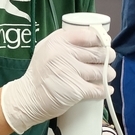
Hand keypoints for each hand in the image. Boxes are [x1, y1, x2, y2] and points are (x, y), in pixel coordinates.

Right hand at [1, 27, 115, 134]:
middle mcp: (65, 54)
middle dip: (107, 57)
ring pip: (101, 71)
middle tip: (107, 60)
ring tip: (105, 75)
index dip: (101, 40)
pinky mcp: (76, 89)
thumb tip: (92, 38)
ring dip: (107, 74)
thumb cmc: (39, 74)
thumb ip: (65, 41)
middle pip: (98, 53)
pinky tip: (106, 89)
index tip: (104, 44)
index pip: (89, 35)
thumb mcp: (46, 48)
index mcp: (58, 40)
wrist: (27, 99)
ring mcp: (71, 71)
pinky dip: (105, 90)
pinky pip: (98, 89)